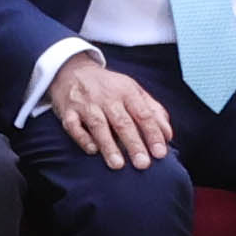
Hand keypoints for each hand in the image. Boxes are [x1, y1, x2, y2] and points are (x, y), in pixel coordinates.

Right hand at [47, 53, 180, 170]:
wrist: (71, 70)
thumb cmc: (108, 86)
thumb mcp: (133, 90)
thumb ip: (153, 110)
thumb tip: (168, 135)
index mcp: (126, 91)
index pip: (143, 114)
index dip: (153, 134)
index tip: (160, 153)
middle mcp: (106, 97)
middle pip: (122, 122)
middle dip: (133, 144)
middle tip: (143, 164)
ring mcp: (85, 104)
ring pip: (98, 125)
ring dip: (108, 146)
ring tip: (118, 165)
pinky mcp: (67, 111)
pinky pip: (73, 126)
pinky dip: (83, 138)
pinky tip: (92, 150)